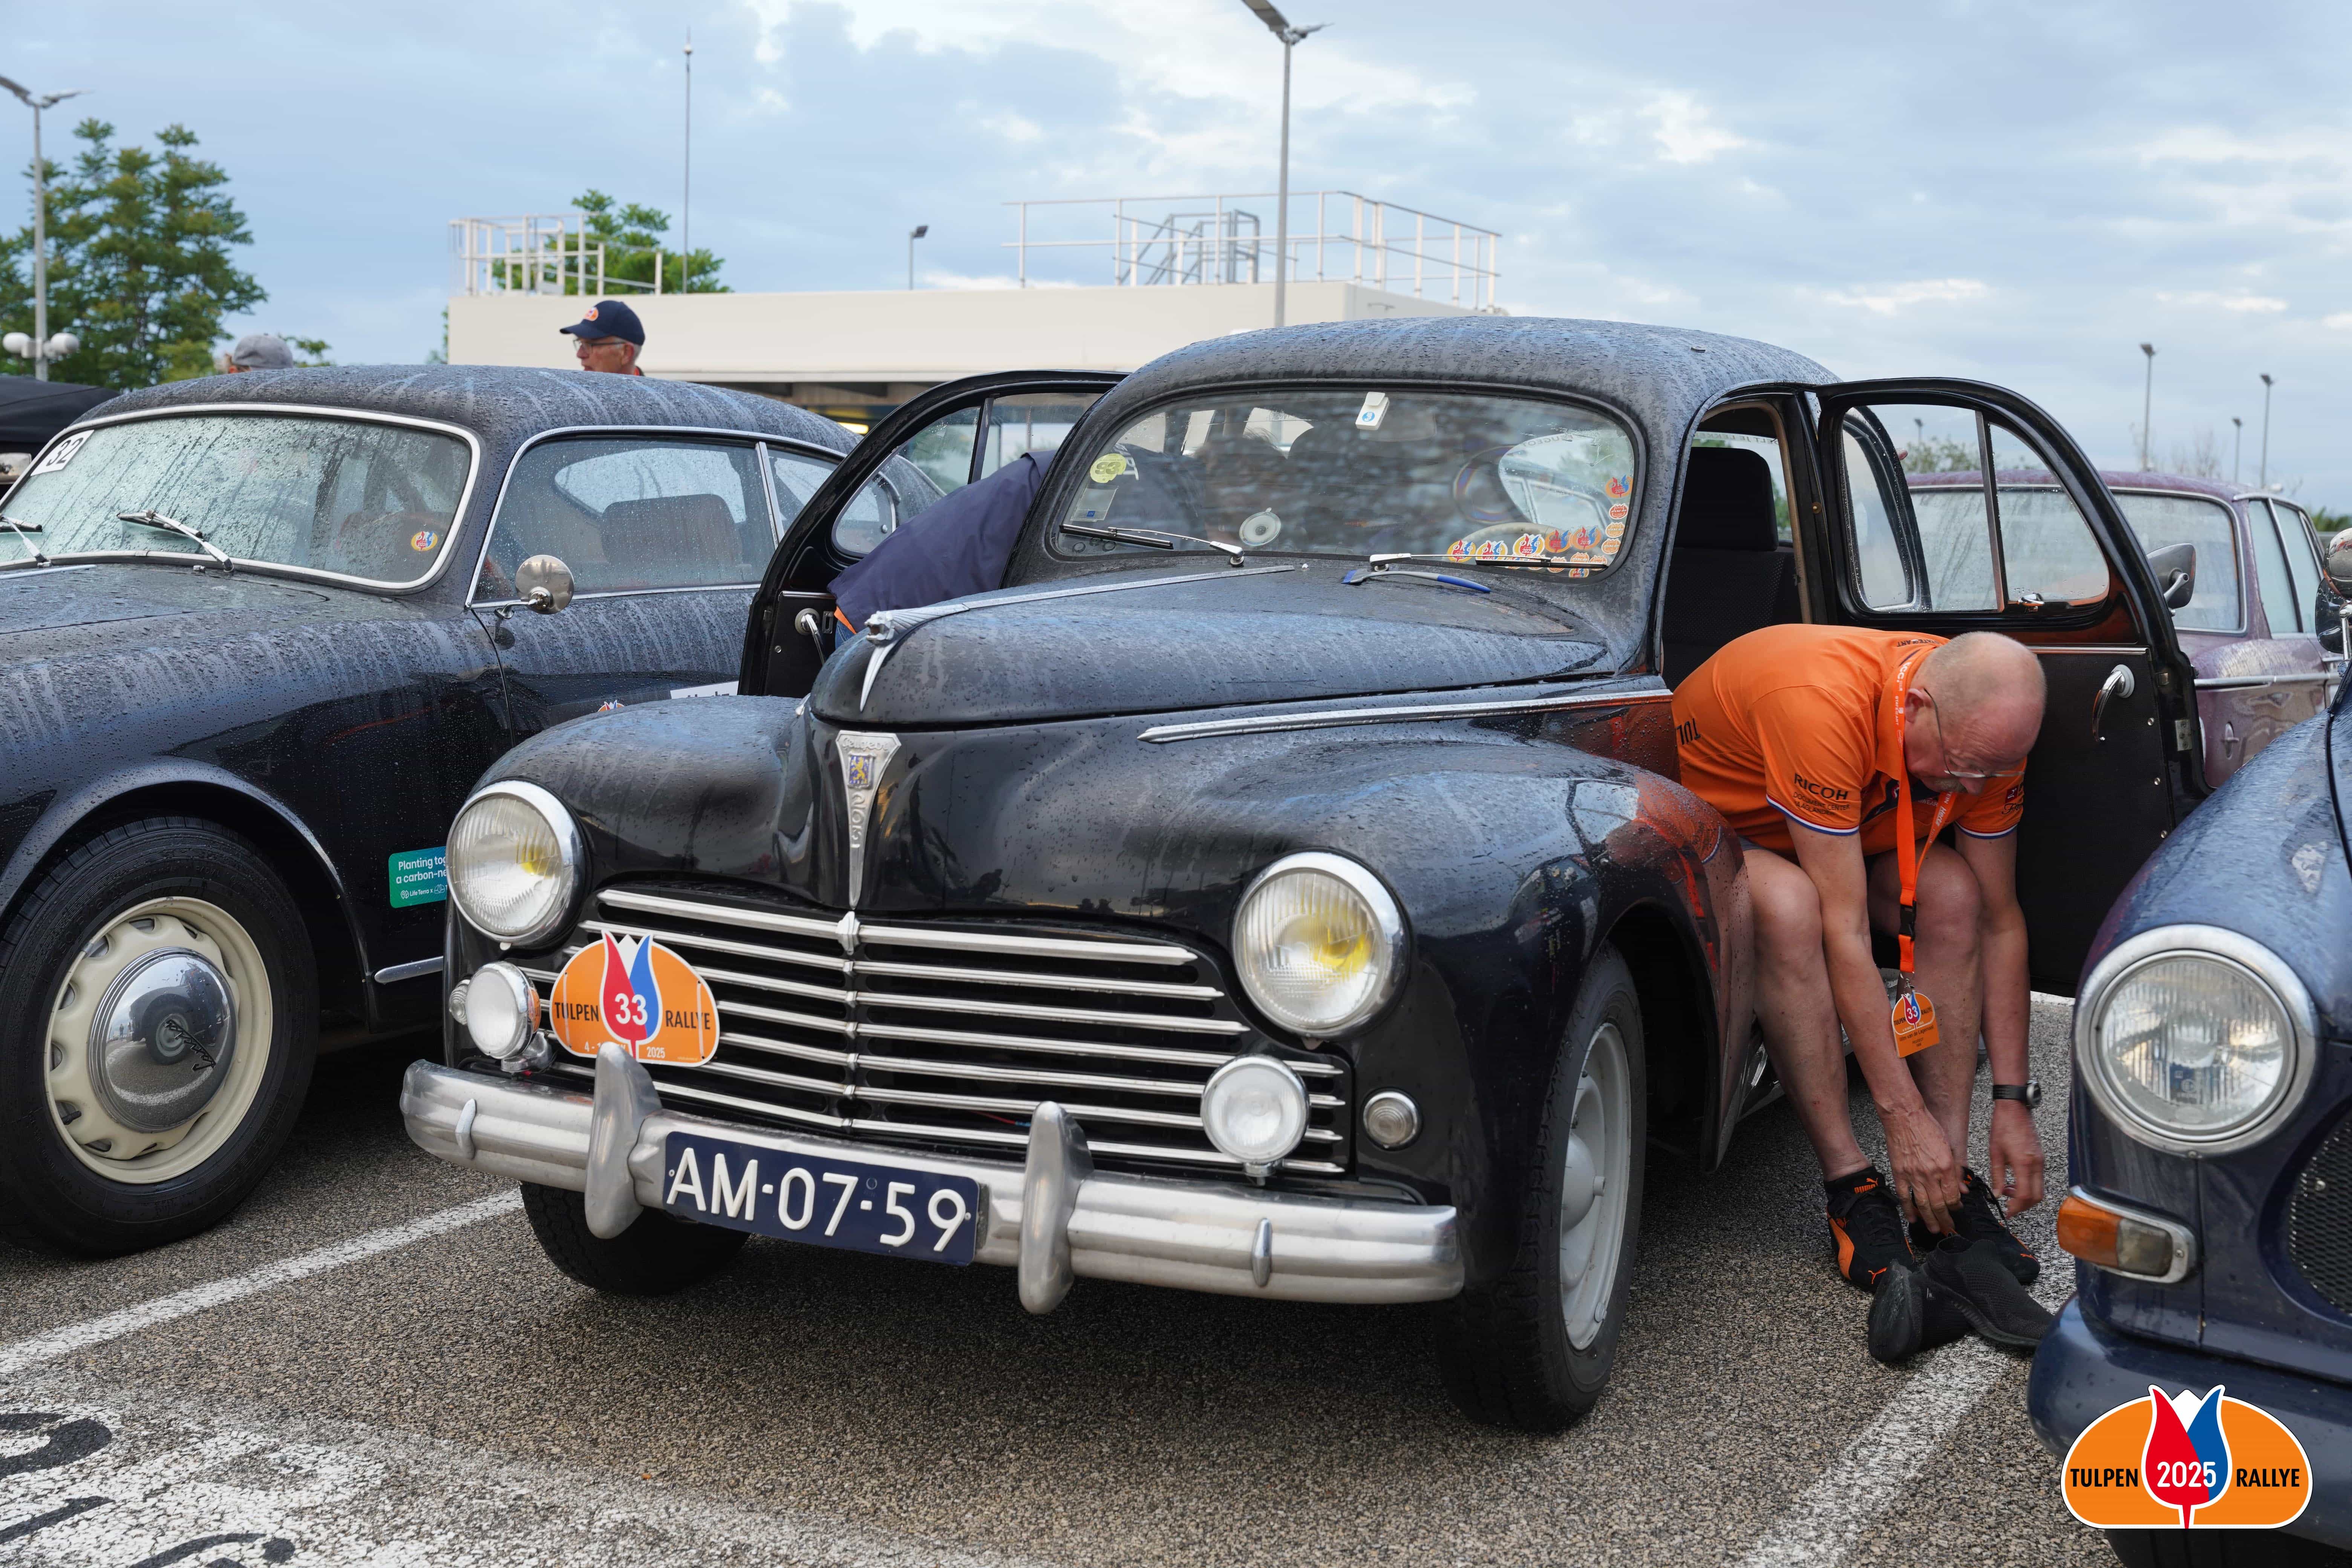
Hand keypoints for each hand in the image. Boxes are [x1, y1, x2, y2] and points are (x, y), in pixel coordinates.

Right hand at [1882, 1099, 1962, 1234]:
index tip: (1956, 1210)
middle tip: (1948, 1228)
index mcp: (1946, 1166)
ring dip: (1930, 1220)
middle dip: (1945, 1220)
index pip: (1953, 1196)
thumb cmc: (1928, 1127)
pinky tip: (1912, 1218)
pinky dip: (1908, 1209)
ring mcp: (1914, 1174)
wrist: (1904, 1116)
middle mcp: (1931, 1173)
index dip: (1955, 1206)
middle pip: (1940, 1204)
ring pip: (1923, 1204)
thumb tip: (1962, 1189)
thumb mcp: (1949, 1146)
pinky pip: (1904, 1196)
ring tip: (1934, 1229)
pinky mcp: (1900, 1173)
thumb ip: (1956, 1170)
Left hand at [1988, 1100, 2045, 1216]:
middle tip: (2009, 1207)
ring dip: (2026, 1197)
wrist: (2015, 1109)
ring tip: (2008, 1192)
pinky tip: (2015, 1182)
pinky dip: (2029, 1186)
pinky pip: (2039, 1179)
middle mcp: (2037, 1165)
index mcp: (2024, 1164)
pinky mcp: (2041, 1158)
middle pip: (2037, 1197)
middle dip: (2023, 1206)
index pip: (2025, 1196)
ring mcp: (2041, 1161)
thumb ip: (1997, 1176)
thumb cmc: (2002, 1127)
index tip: (2007, 1213)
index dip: (2016, 1208)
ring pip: (2040, 1189)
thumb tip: (1998, 1195)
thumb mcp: (1995, 1153)